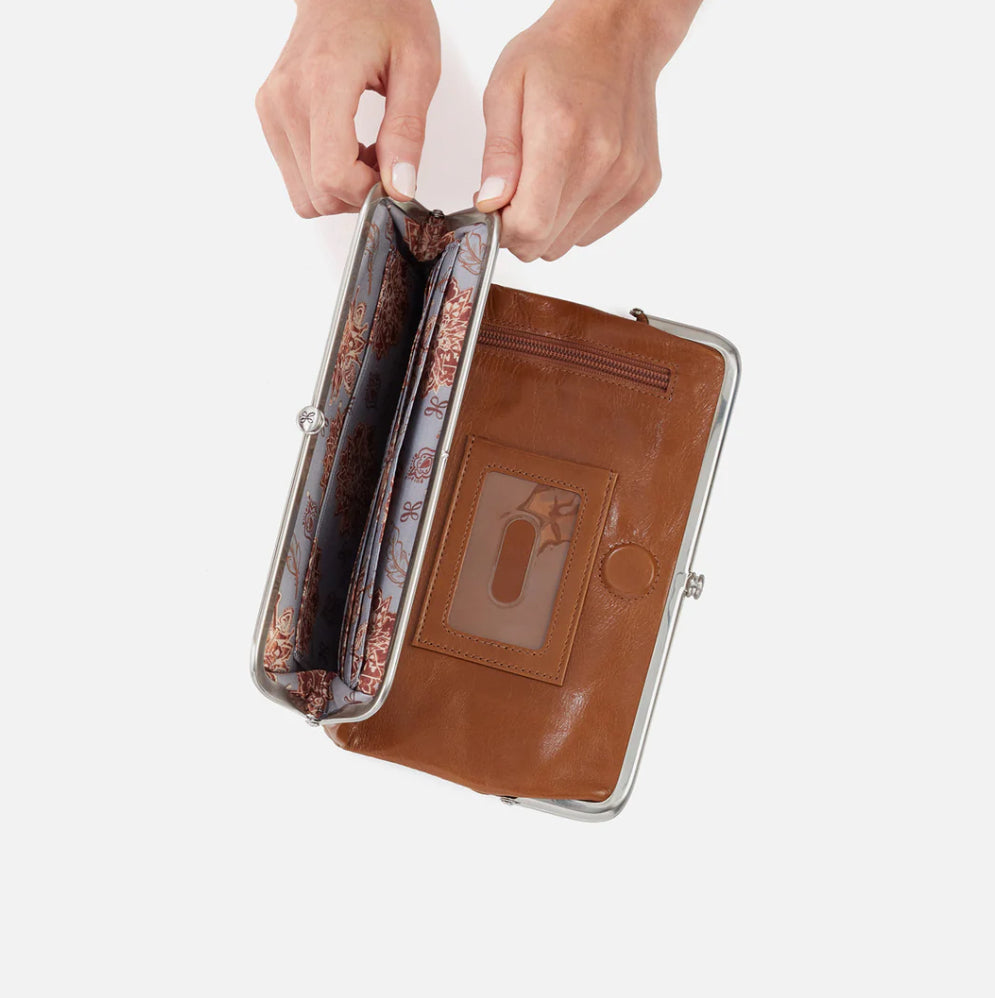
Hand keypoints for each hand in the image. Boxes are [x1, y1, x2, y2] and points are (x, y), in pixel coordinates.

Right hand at [255, 0, 439, 215]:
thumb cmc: (385, 10)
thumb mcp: (417, 65)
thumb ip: (407, 131)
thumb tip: (400, 187)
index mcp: (323, 83)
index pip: (333, 176)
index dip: (368, 192)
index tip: (395, 177)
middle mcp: (286, 99)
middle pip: (317, 194)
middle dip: (357, 192)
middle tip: (386, 160)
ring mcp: (272, 109)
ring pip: (304, 194)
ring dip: (341, 188)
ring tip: (368, 150)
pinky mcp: (270, 116)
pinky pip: (296, 175)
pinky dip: (325, 175)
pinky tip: (349, 144)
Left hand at [475, 0, 698, 260]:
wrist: (617, 35)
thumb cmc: (559, 55)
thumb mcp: (505, 89)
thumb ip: (498, 154)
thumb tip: (490, 203)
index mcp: (562, 136)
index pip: (531, 227)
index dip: (504, 231)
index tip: (495, 212)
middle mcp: (601, 162)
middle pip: (549, 244)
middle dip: (522, 230)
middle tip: (514, 197)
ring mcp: (626, 178)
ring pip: (570, 243)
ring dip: (550, 225)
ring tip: (544, 182)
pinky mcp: (642, 186)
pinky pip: (594, 231)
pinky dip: (575, 218)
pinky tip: (572, 181)